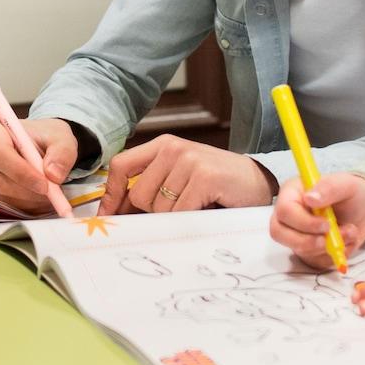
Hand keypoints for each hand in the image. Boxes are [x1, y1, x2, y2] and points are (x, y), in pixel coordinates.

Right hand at [0, 117, 77, 211]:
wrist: (39, 148)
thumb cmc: (46, 139)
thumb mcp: (62, 139)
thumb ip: (62, 153)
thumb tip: (53, 174)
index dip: (21, 172)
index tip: (45, 185)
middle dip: (25, 191)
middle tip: (49, 195)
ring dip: (25, 200)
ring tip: (46, 195)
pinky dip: (19, 206)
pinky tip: (34, 198)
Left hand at [100, 136, 273, 213]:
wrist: (257, 182)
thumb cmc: (215, 184)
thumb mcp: (178, 177)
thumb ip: (150, 187)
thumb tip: (116, 213)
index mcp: (162, 145)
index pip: (120, 166)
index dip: (111, 195)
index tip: (107, 217)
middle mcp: (173, 148)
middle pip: (139, 196)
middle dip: (154, 212)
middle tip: (180, 208)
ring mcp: (188, 160)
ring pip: (159, 208)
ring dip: (177, 216)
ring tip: (197, 205)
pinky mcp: (204, 177)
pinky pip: (180, 212)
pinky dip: (191, 219)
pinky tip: (206, 207)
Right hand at [268, 173, 364, 270]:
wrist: (364, 211)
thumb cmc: (351, 194)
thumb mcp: (345, 184)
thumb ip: (328, 187)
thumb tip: (309, 198)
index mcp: (291, 194)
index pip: (284, 211)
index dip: (303, 222)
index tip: (327, 224)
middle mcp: (289, 216)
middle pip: (279, 233)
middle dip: (307, 241)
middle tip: (330, 240)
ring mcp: (296, 235)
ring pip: (299, 250)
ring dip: (328, 247)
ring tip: (350, 232)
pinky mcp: (308, 251)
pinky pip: (315, 261)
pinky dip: (334, 256)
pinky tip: (346, 242)